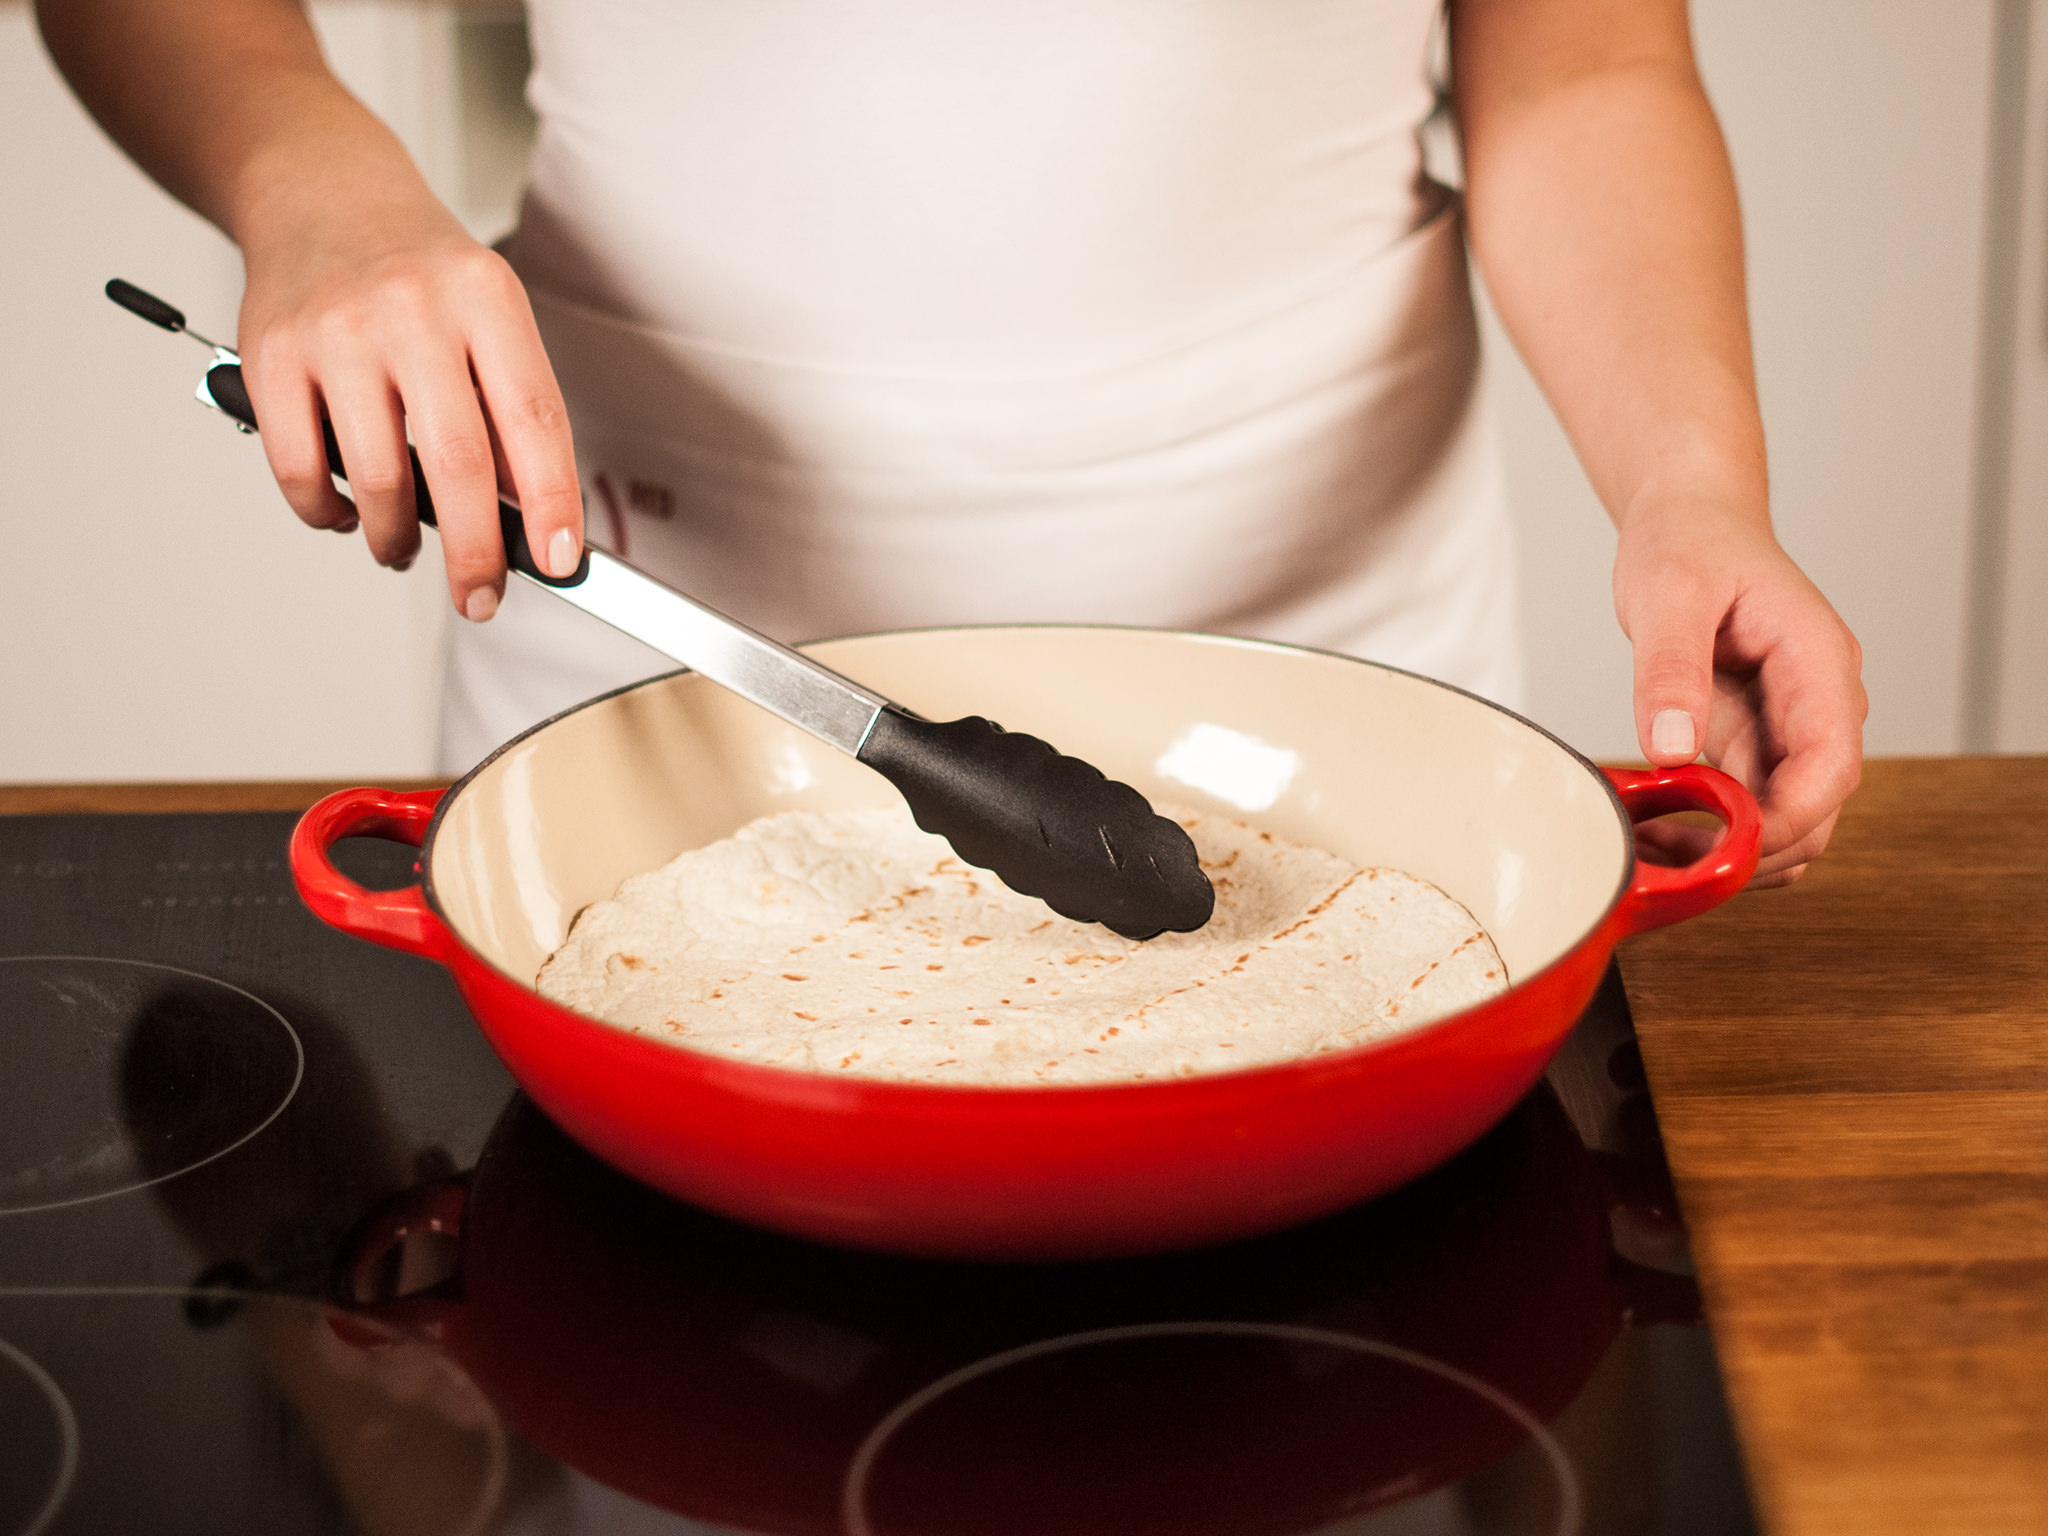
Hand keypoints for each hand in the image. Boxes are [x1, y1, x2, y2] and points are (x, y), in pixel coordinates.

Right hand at [234, 159, 582, 619]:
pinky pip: (300, 468)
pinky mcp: (270, 353)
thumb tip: (531, 520)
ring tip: (404, 548)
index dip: (552, 504)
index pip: (534, 420)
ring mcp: (337, 330)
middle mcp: (413, 310)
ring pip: (376, 479)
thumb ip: (510, 408)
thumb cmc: (420, 272)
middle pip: (458, 464)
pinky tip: (345, 513)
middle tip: (481, 597)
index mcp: (486, 298)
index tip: (561, 563)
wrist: (320, 190)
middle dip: (477, 553)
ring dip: (396, 539)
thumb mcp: (489, 316)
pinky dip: (326, 513)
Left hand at [1614, 499, 1866, 887]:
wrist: (1690, 523)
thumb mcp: (1668, 593)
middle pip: (1815, 808)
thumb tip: (1671, 748)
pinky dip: (1709, 830)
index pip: (1832, 764)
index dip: (1789, 817)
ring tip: (1649, 846)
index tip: (1727, 846)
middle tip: (1669, 862)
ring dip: (1728, 847)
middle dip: (1753, 847)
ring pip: (1784, 818)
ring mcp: (1788, 726)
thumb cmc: (1689, 543)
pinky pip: (1747, 804)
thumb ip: (1670, 668)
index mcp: (1818, 663)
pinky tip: (1652, 828)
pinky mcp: (1753, 740)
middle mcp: (1816, 703)